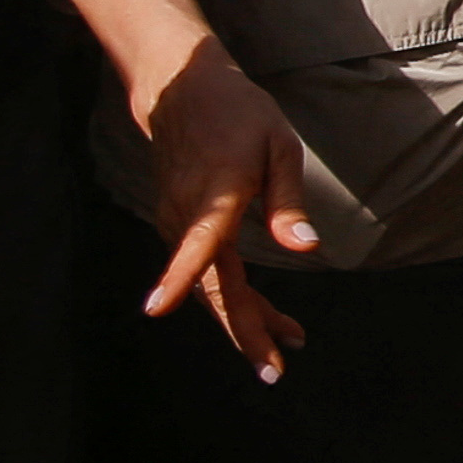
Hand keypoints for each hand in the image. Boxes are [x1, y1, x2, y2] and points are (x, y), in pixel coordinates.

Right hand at [131, 39, 315, 378]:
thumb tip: (307, 248)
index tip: (155, 310)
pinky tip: (265, 311)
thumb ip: (287, 202)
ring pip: (211, 286)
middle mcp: (187, 219)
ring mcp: (177, 225)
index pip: (194, 246)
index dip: (175, 279)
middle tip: (273, 370)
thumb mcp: (278, 148)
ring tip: (290, 339)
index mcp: (214, 199)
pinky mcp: (179, 226)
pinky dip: (234, 296)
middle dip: (243, 332)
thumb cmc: (238, 114)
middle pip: (212, 287)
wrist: (183, 91)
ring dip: (246, 317)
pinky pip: (206, 272)